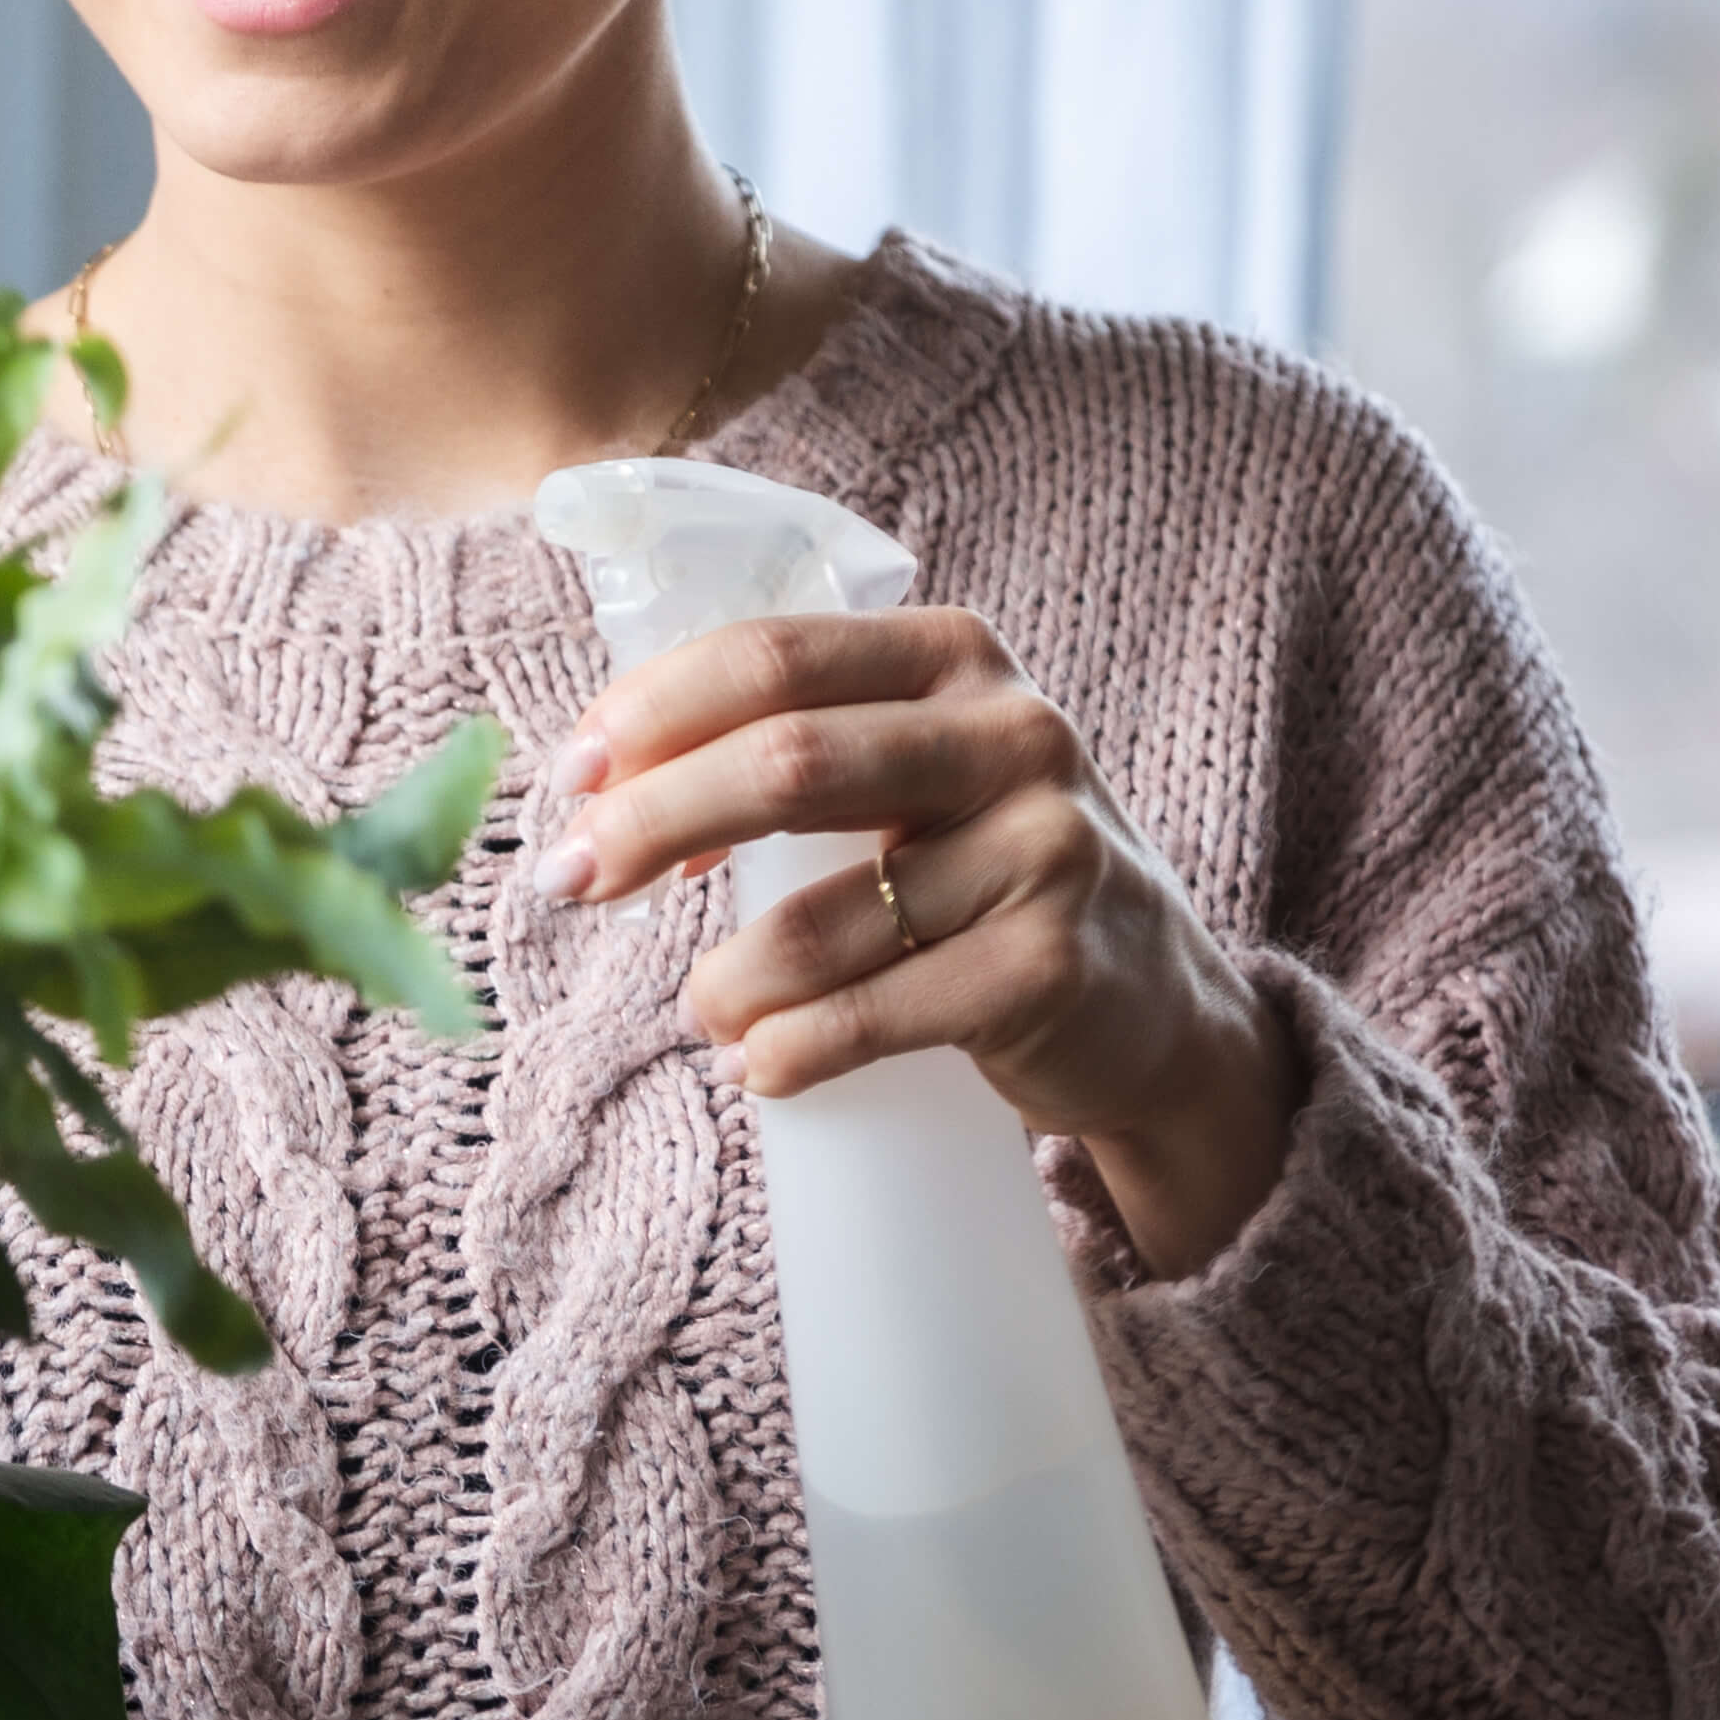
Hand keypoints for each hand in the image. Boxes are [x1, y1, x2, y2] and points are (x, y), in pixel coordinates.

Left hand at [542, 608, 1302, 1276]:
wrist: (1152, 1001)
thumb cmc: (982, 868)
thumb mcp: (908, 769)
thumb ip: (785, 745)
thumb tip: (601, 786)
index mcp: (953, 657)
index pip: (770, 656)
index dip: (649, 713)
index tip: (569, 776)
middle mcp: (1014, 733)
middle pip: (785, 761)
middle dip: (648, 823)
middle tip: (567, 881)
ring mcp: (1047, 851)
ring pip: (820, 915)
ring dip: (724, 976)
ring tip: (702, 1007)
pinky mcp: (1053, 970)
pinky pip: (875, 1014)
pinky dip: (789, 1049)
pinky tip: (759, 1063)